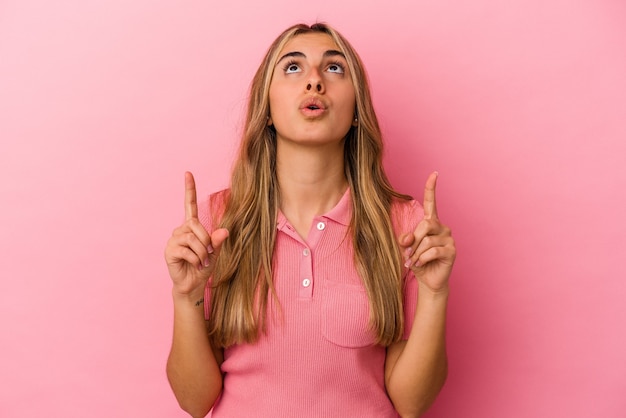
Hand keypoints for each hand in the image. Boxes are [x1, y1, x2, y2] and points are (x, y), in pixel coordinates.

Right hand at [164, 172, 228, 296]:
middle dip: (206, 241)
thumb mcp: (215, 253)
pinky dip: (196, 259)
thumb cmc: (203, 267)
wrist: (193, 285)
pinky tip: (195, 264)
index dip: (189, 189)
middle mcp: (181, 230)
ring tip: (202, 262)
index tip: (188, 173)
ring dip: (202, 252)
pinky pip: (186, 250)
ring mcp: (173, 240)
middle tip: (208, 255)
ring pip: (192, 238)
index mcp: (192, 227)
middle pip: (195, 225)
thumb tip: (224, 231)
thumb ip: (218, 241)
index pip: (189, 204)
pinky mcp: (169, 251)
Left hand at [400, 172, 455, 293]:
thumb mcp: (406, 248)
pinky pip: (432, 250)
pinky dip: (422, 258)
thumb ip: (405, 239)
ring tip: (413, 262)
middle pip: (425, 225)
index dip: (431, 188)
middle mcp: (442, 227)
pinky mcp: (452, 250)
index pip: (431, 202)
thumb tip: (407, 239)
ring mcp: (449, 238)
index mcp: (431, 223)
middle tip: (407, 253)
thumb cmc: (417, 261)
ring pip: (427, 240)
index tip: (434, 174)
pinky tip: (421, 264)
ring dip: (416, 253)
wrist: (427, 280)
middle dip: (413, 240)